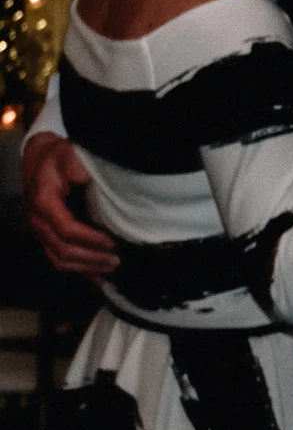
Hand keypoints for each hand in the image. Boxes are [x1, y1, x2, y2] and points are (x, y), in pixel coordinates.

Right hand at [21, 132, 116, 277]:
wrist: (39, 158)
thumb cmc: (57, 157)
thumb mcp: (66, 153)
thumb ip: (74, 163)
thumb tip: (84, 175)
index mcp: (44, 202)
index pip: (65, 229)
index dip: (89, 239)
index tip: (112, 242)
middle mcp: (38, 220)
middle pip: (62, 249)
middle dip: (91, 258)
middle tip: (117, 260)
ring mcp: (40, 230)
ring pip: (59, 259)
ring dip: (86, 267)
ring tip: (110, 267)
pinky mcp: (46, 235)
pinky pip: (58, 258)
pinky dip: (78, 270)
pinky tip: (97, 277)